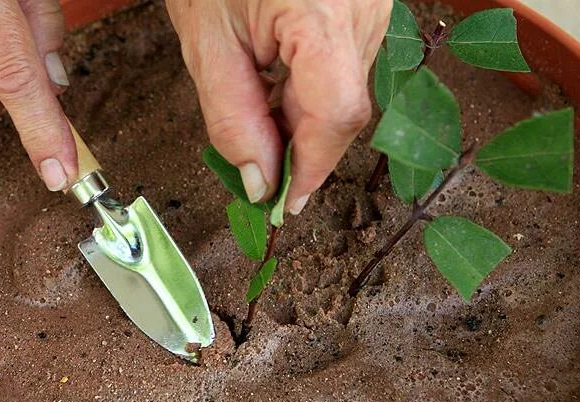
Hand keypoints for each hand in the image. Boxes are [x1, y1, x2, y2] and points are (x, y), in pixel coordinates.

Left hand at [167, 0, 390, 213]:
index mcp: (322, 16)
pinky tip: (274, 79)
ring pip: (342, 93)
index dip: (310, 169)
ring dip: (299, 118)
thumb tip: (260, 181)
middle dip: (296, 146)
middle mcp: (362, 14)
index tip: (282, 205)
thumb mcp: (207, 40)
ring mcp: (372, 9)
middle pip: (340, 109)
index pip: (335, 115)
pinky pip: (342, 69)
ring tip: (255, 101)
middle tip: (252, 160)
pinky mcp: (366, 10)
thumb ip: (232, 116)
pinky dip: (307, 91)